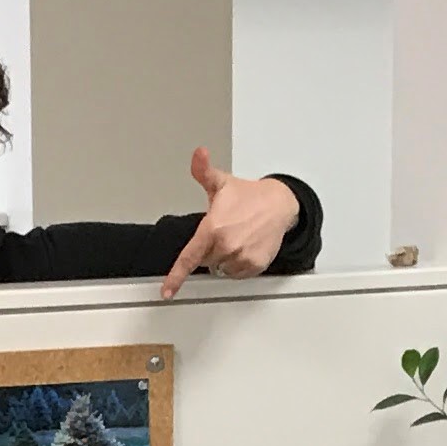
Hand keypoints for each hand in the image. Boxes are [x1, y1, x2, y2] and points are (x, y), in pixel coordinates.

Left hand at [158, 150, 296, 292]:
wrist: (280, 204)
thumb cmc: (249, 196)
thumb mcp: (221, 183)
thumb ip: (203, 171)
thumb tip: (198, 154)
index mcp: (213, 228)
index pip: (189, 257)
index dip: (176, 276)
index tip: (167, 291)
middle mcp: (227, 245)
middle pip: (205, 261)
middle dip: (209, 250)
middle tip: (222, 232)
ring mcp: (242, 257)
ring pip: (221, 269)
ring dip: (224, 258)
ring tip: (236, 238)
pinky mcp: (255, 266)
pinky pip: (237, 274)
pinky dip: (238, 264)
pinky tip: (245, 246)